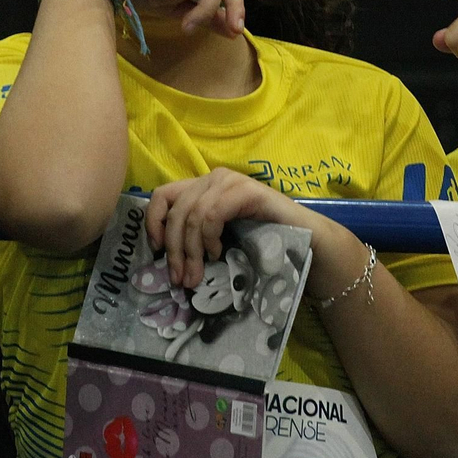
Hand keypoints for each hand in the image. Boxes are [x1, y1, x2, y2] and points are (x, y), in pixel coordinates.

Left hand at [145, 168, 314, 287]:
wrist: (304, 240)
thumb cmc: (261, 242)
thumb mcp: (218, 238)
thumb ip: (195, 238)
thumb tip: (166, 261)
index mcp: (202, 188)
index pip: (162, 195)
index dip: (152, 222)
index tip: (156, 252)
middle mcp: (213, 178)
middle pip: (176, 210)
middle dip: (175, 250)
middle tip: (180, 279)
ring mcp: (230, 181)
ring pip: (192, 215)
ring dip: (191, 251)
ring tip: (196, 275)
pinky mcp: (246, 190)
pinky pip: (213, 213)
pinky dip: (210, 237)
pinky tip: (218, 253)